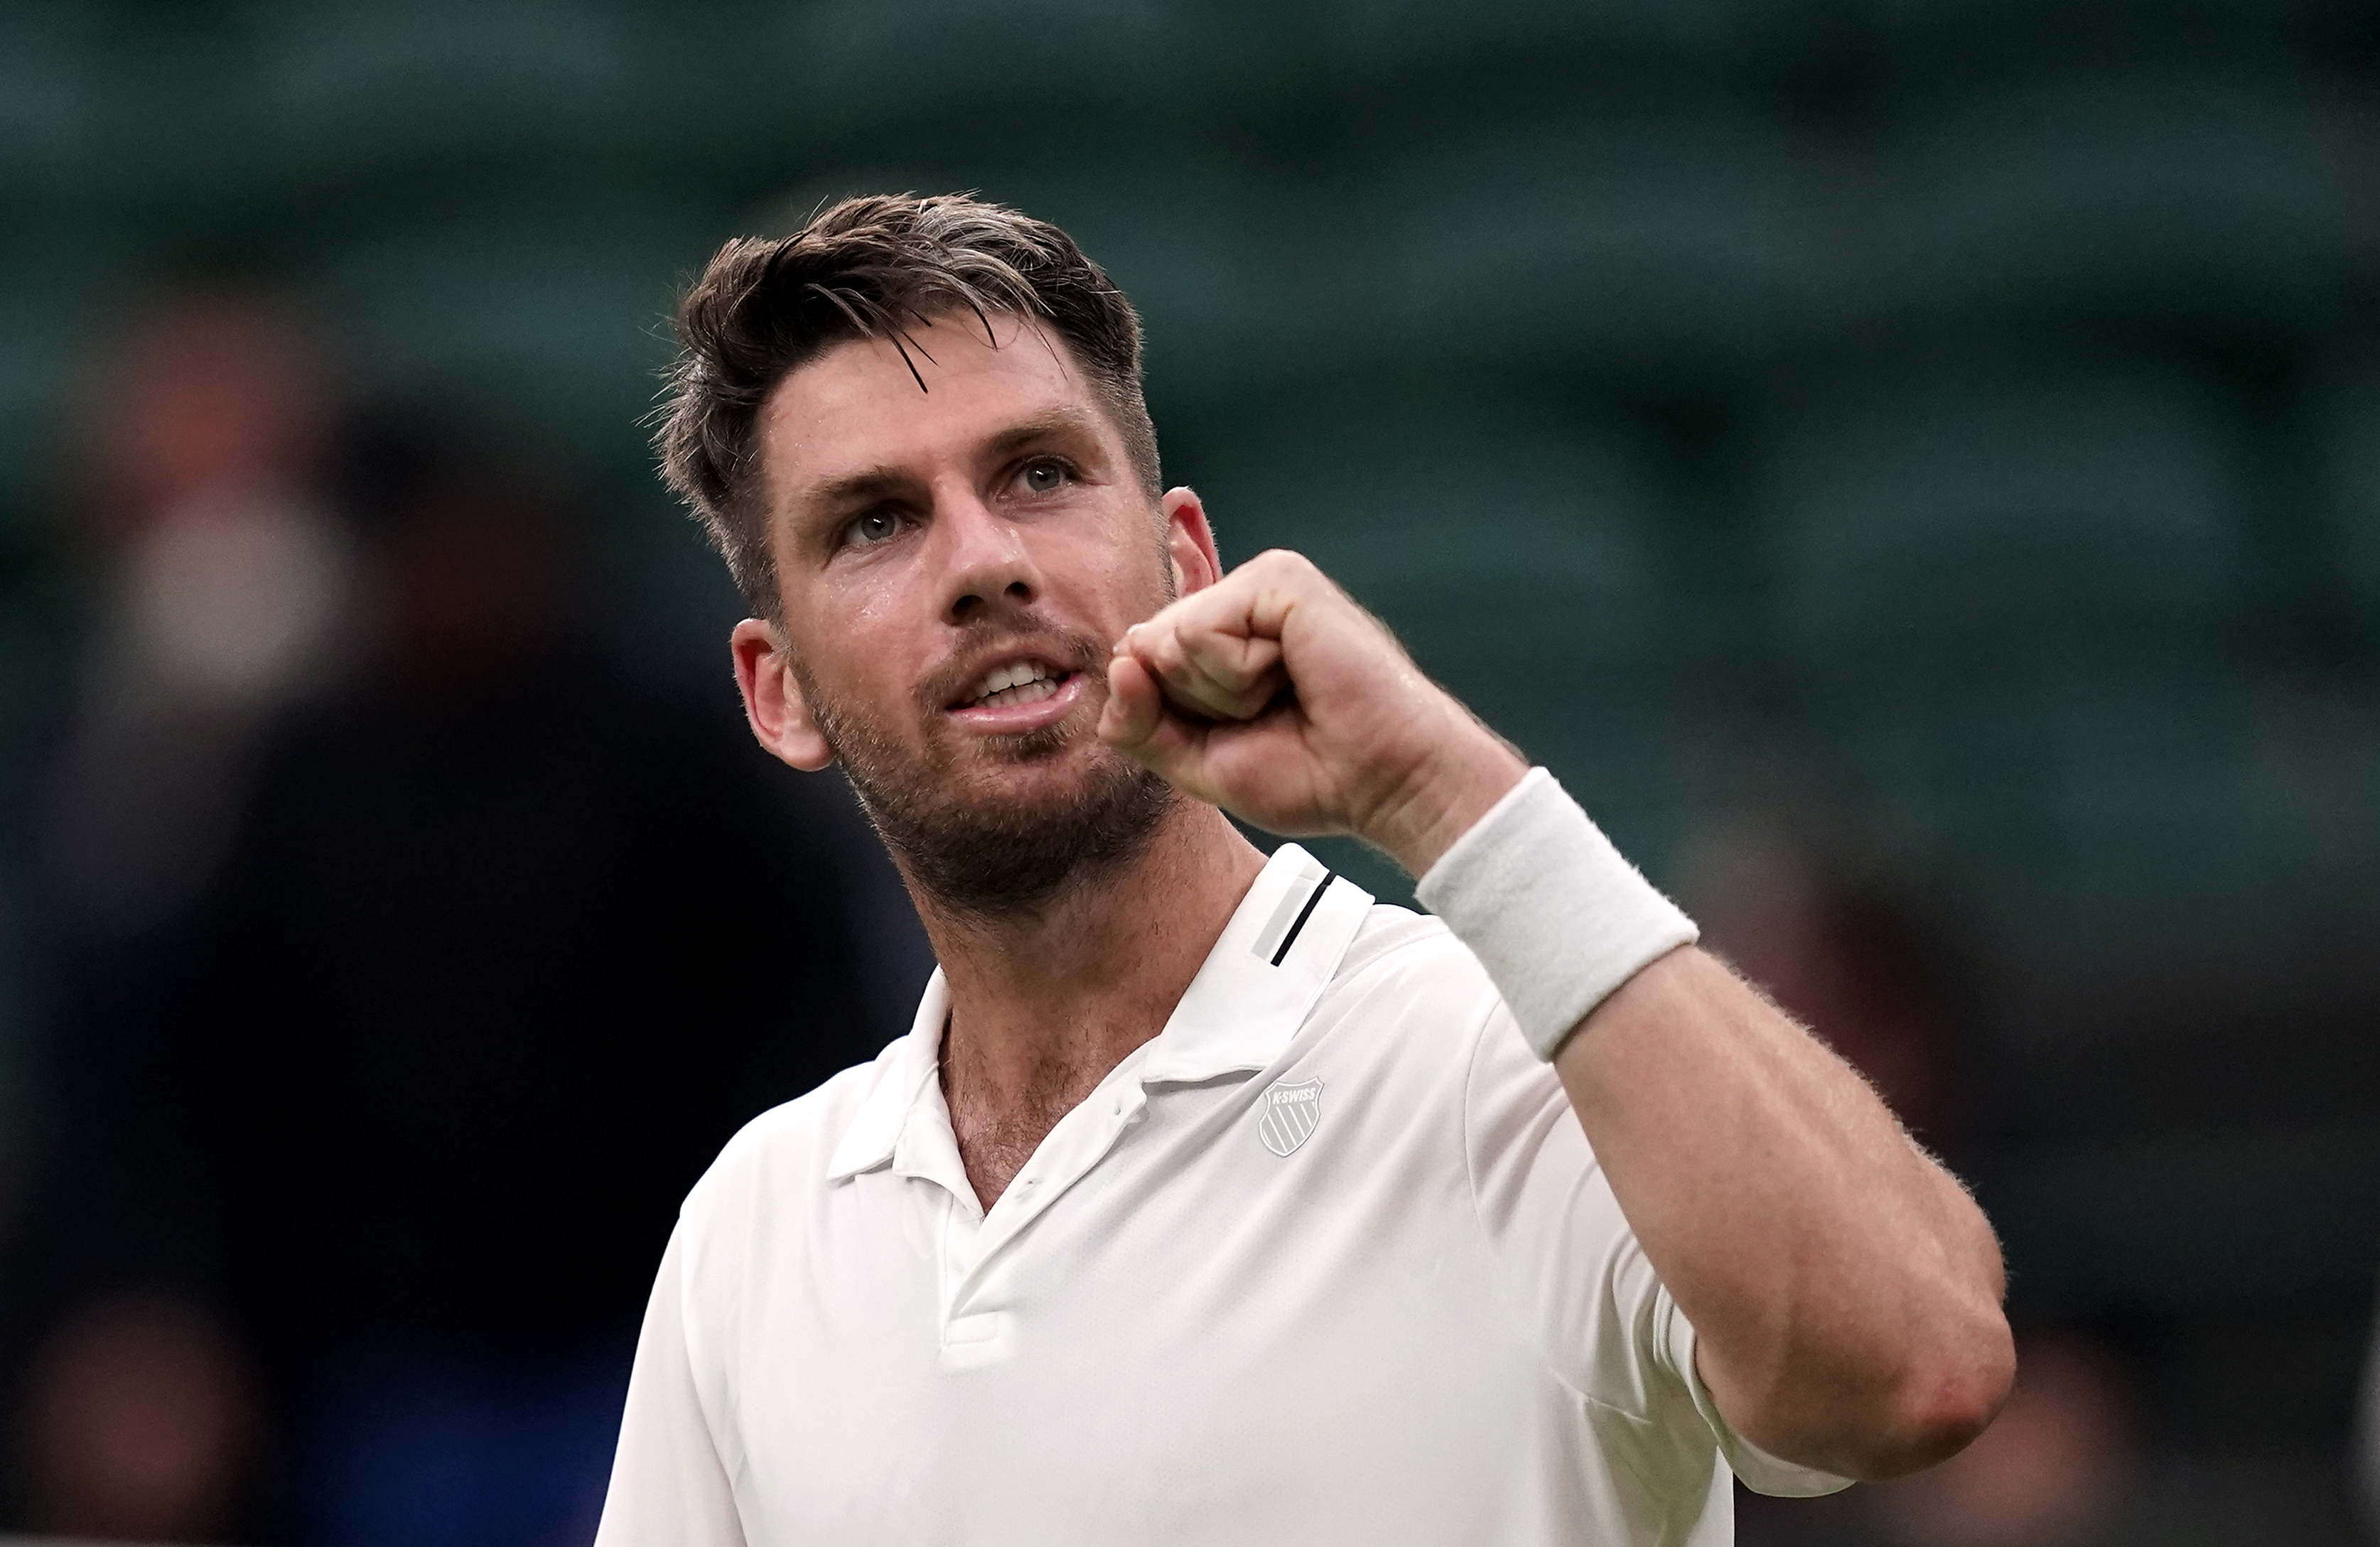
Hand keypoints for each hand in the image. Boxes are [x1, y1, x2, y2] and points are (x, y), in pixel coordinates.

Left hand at [1096, 549, 1525, 874]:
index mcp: (1221, 637)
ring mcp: (1259, 584)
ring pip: (1167, 637)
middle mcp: (1237, 601)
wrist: (1383, 783)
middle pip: (1145, 648)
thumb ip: (1138, 724)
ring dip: (1217, 693)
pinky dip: (1234, 675)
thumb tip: (1116, 662)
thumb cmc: (1308, 774)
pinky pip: (1199, 629)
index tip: (1236, 718)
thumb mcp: (1195, 763)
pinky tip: (1289, 675)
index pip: (1139, 652)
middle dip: (1191, 704)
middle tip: (1265, 715)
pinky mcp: (1279, 579)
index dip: (1155, 697)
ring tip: (1282, 696)